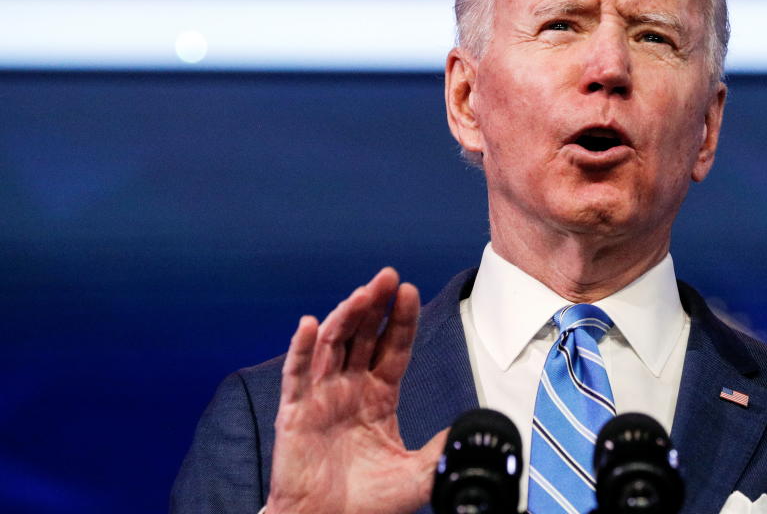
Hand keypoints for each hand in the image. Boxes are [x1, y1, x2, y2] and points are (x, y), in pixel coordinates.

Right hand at [265, 267, 446, 513]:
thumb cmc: (366, 504)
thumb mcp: (416, 474)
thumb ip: (441, 448)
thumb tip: (471, 428)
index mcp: (378, 395)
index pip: (392, 347)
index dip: (400, 319)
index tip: (409, 290)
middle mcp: (349, 387)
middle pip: (362, 335)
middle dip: (374, 304)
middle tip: (388, 276)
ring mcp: (321, 396)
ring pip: (332, 344)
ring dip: (345, 316)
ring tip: (362, 294)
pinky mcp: (295, 413)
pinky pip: (296, 375)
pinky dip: (300, 348)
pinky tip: (308, 324)